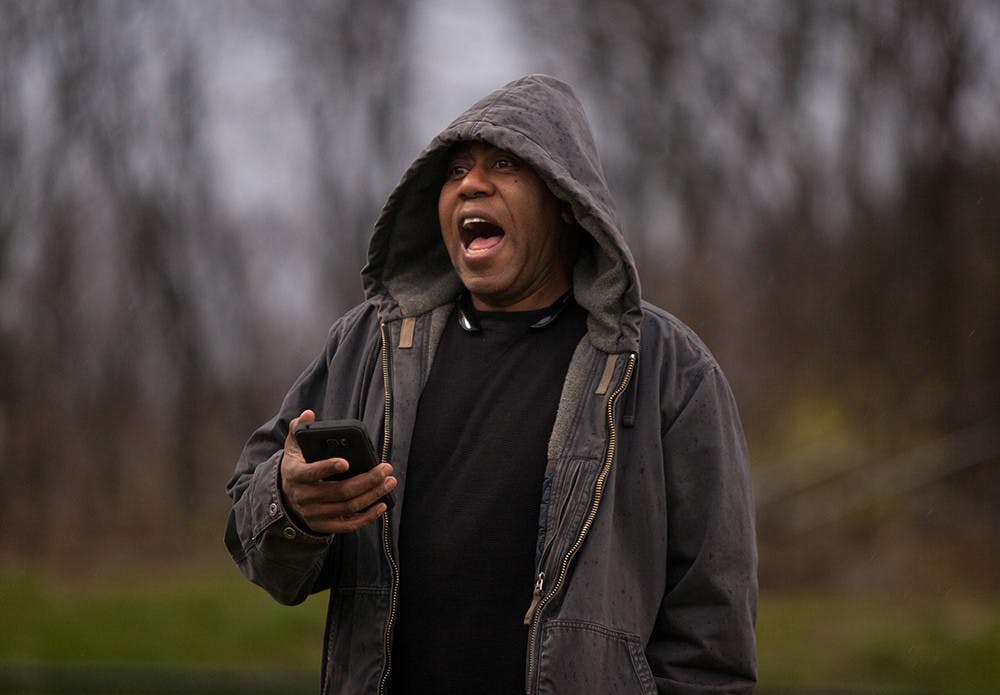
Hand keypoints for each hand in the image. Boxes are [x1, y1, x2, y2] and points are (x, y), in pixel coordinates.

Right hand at [279, 409, 396, 533]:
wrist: (287, 497)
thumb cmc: (297, 467)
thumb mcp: (293, 448)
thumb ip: (299, 430)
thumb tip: (308, 413)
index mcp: (295, 475)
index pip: (311, 473)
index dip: (328, 468)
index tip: (346, 462)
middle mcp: (304, 497)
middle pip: (340, 491)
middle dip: (367, 480)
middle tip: (386, 469)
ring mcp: (314, 514)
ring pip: (348, 507)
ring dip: (372, 495)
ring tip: (389, 482)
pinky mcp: (324, 526)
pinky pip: (348, 525)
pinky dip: (367, 517)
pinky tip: (382, 504)